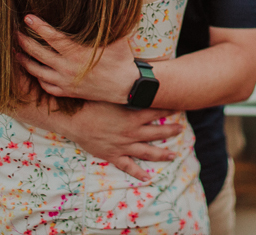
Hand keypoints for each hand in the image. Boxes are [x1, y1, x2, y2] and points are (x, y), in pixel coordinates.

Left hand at [18, 15, 136, 103]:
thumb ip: (107, 20)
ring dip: (24, 60)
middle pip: (37, 53)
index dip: (37, 26)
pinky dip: (37, 77)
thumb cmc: (122, 59)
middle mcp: (67, 68)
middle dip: (23, 41)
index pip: (50, 37)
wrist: (127, 87)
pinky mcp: (68, 92)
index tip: (27, 17)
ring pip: (37, 71)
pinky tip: (34, 71)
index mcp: (76, 52)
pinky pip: (46, 85)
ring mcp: (65, 82)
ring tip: (16, 52)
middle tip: (14, 32)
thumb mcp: (116, 36)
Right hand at [50, 101, 183, 180]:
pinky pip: (128, 166)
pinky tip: (147, 177)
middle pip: (157, 132)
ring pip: (147, 152)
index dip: (168, 109)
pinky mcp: (113, 155)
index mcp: (133, 116)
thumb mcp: (112, 94)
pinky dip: (138, 173)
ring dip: (161, 154)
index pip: (156, 111)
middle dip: (170, 131)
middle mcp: (132, 132)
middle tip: (180, 129)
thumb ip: (126, 90)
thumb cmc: (92, 103)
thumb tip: (135, 77)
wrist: (75, 120)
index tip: (178, 106)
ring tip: (173, 155)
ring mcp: (124, 145)